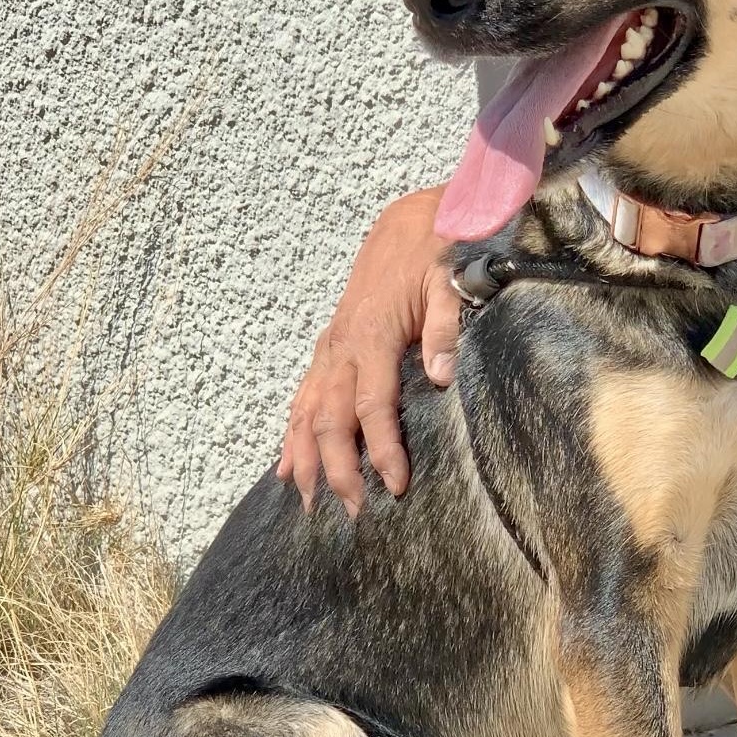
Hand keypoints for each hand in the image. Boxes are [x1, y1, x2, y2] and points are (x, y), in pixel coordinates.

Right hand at [277, 185, 459, 515]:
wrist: (410, 221)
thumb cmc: (436, 253)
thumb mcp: (450, 281)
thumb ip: (444, 326)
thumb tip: (439, 373)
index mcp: (372, 336)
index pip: (372, 406)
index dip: (382, 449)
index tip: (396, 486)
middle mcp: (342, 346)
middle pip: (330, 419)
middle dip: (338, 470)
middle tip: (352, 514)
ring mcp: (330, 347)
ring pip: (306, 412)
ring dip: (305, 459)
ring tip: (308, 505)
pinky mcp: (329, 346)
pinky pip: (302, 396)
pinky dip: (292, 434)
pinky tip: (286, 468)